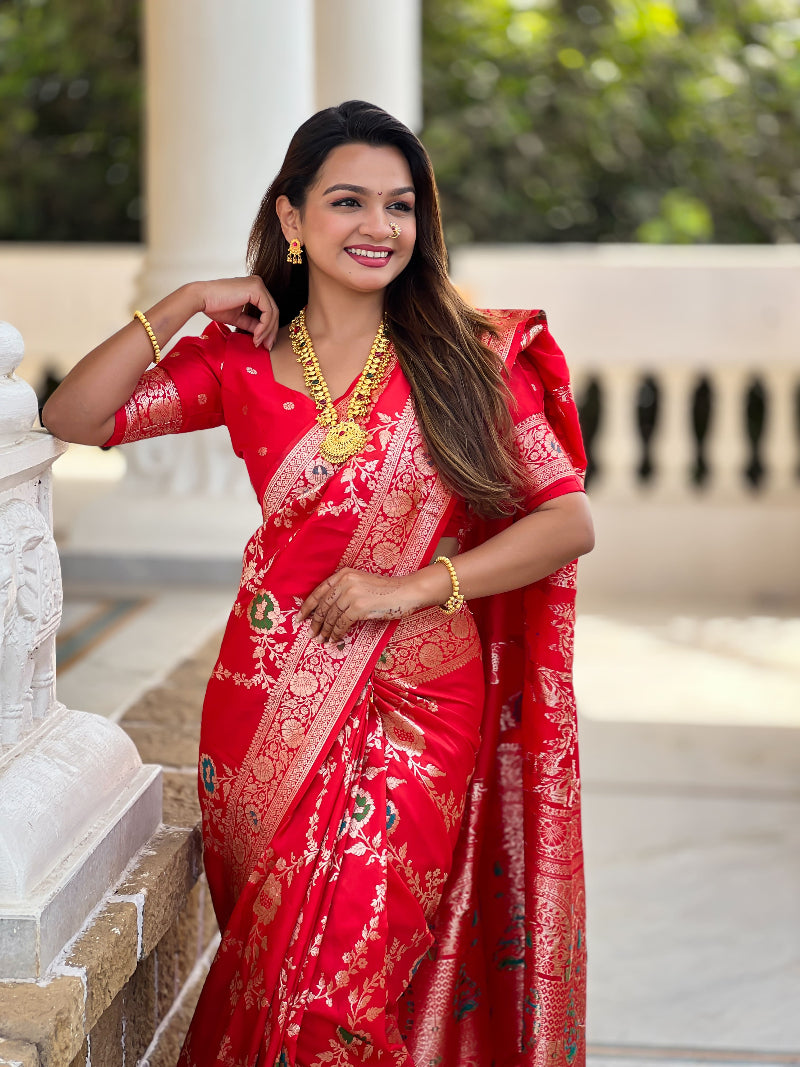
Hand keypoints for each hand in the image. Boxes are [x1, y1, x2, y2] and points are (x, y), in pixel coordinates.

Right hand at [197, 276, 278, 348]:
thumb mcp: (237, 318)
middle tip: (267, 347)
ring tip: (258, 342)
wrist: (201, 298)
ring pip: (272, 313)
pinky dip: (264, 326)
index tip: (265, 344)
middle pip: (273, 311)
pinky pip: (267, 312)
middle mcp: (258, 284)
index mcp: (254, 289)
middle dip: (271, 332)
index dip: (269, 329)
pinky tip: (256, 335)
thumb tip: (262, 334)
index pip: (268, 310)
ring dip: (267, 331)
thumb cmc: (214, 305)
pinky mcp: (256, 289)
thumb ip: (251, 323)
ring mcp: (258, 285)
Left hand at [299, 567, 436, 644]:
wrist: (406, 592)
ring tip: (322, 639)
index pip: (319, 591)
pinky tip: (334, 639)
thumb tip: (328, 612)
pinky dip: (336, 633)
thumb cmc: (386, 591)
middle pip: (323, 605)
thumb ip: (345, 591)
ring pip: (331, 616)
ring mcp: (351, 594)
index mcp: (344, 574)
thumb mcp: (362, 584)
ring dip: (325, 630)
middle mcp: (345, 581)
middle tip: (311, 634)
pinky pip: (341, 624)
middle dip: (315, 622)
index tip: (300, 618)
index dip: (307, 606)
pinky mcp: (358, 607)